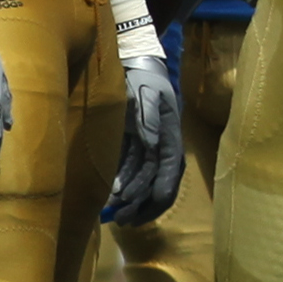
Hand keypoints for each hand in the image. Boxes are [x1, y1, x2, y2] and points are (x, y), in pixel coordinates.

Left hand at [103, 50, 183, 224]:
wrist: (133, 62)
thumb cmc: (141, 77)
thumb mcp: (145, 92)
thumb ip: (147, 116)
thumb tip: (151, 144)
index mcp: (169, 136)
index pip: (169, 171)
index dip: (158, 191)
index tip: (140, 206)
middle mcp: (162, 146)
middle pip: (158, 183)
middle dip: (143, 204)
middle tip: (122, 219)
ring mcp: (149, 147)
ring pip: (145, 182)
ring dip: (133, 200)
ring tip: (116, 216)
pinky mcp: (135, 145)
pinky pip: (133, 172)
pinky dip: (125, 186)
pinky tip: (112, 197)